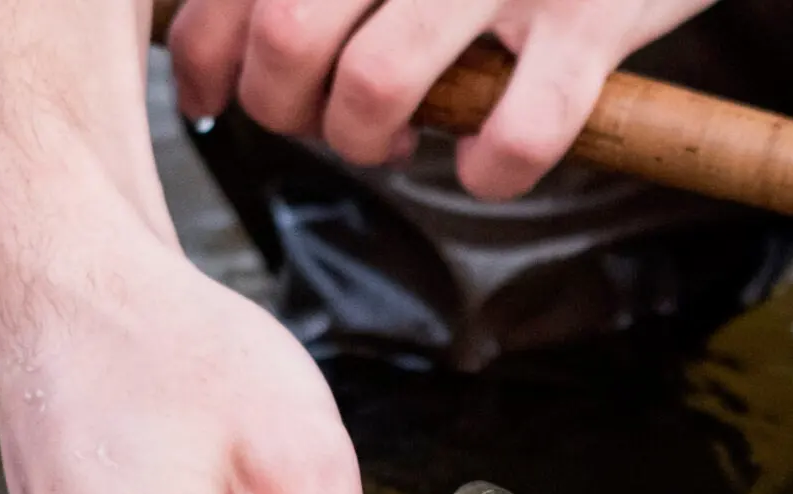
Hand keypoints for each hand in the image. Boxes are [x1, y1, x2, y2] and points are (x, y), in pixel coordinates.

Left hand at [168, 0, 714, 199]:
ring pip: (377, 84)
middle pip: (287, 36)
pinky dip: (490, 174)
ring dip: (367, 144)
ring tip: (398, 142)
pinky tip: (487, 166)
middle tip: (321, 123)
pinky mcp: (590, 20)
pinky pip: (518, 133)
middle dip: (284, 109)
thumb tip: (216, 40)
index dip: (203, 57)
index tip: (209, 100)